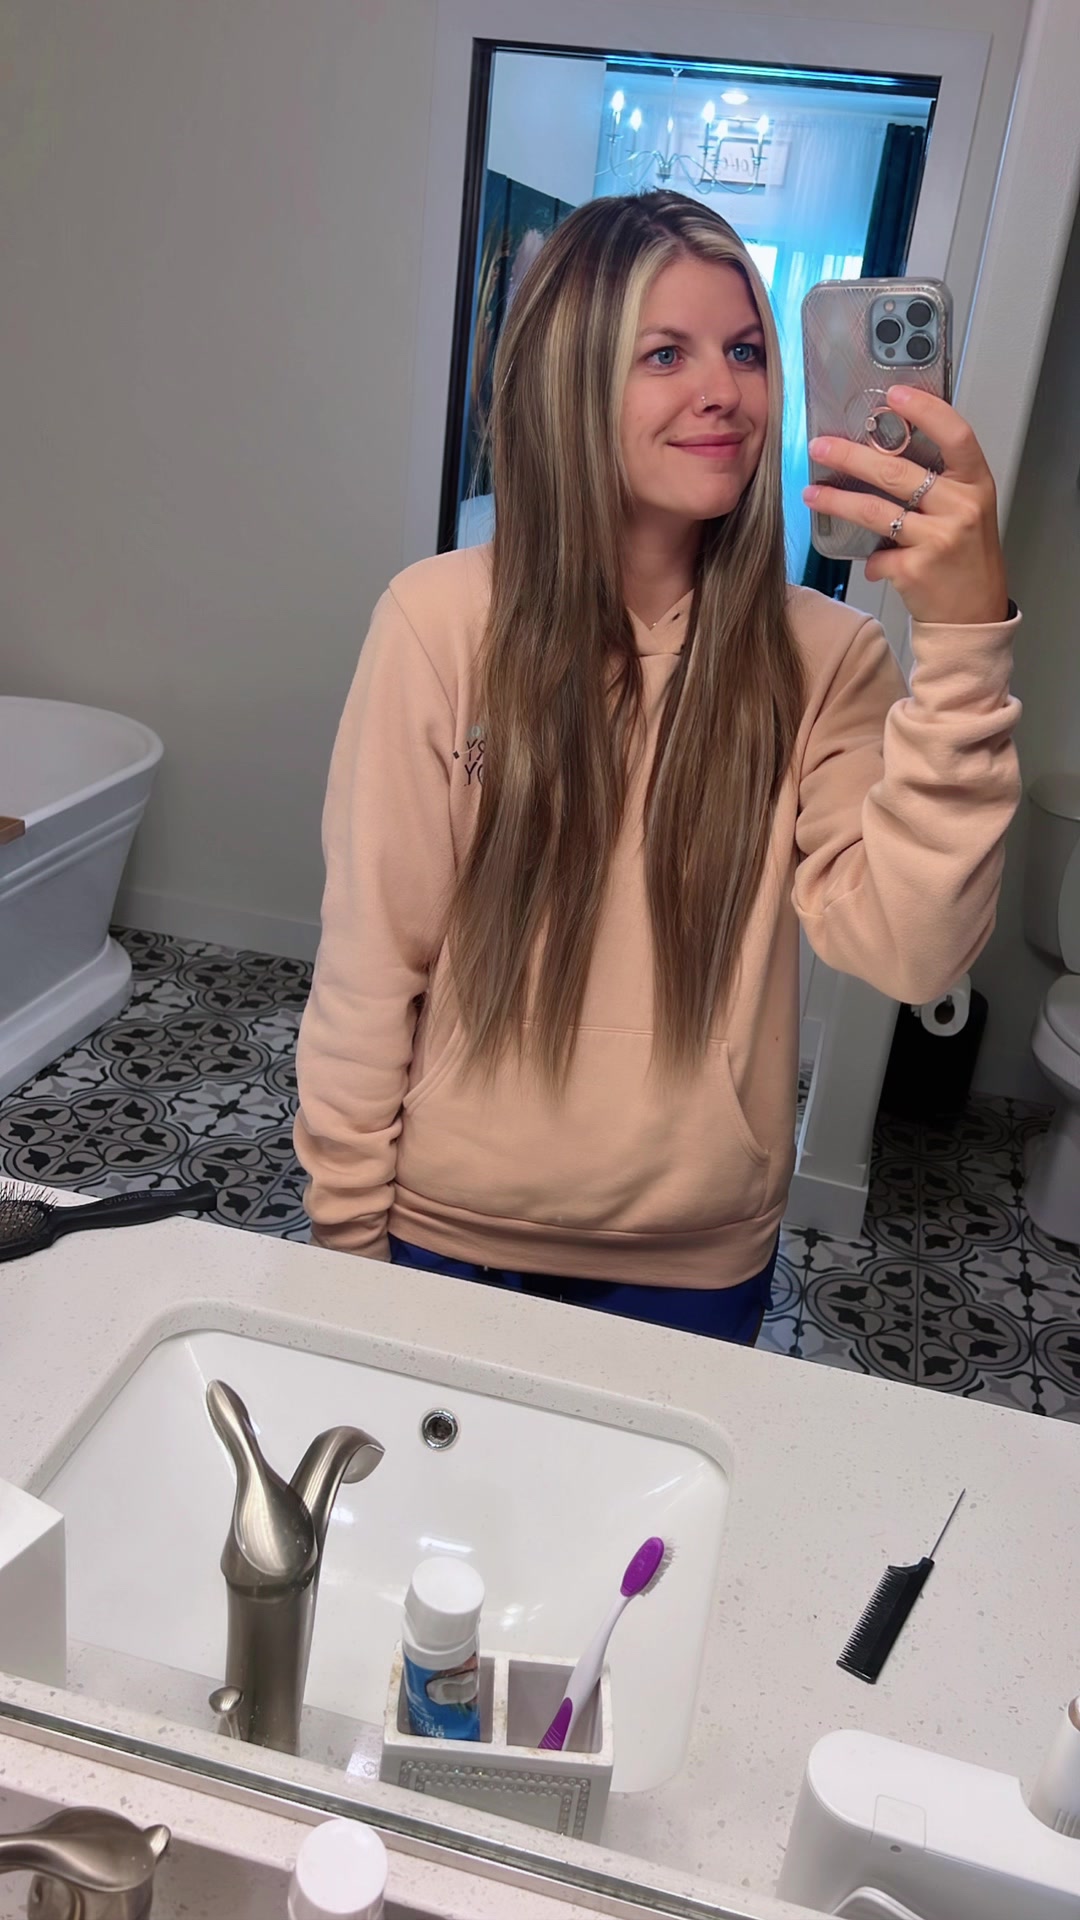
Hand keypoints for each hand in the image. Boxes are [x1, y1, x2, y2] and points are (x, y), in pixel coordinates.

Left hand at [802, 387, 1009, 625]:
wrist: (974, 616)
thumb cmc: (966, 558)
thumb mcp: (967, 510)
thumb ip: (939, 483)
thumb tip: (882, 451)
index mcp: (975, 484)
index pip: (955, 434)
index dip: (924, 410)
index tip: (892, 394)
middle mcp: (961, 507)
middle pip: (896, 472)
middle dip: (850, 456)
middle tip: (819, 446)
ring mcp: (938, 539)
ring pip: (875, 511)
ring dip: (837, 500)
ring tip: (811, 493)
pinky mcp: (915, 570)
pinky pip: (876, 555)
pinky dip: (870, 559)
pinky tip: (872, 561)